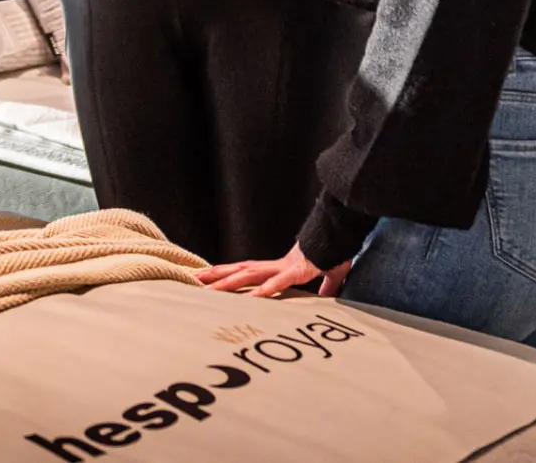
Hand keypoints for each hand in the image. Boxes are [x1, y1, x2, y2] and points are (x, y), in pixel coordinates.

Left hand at [198, 242, 351, 298]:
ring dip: (226, 283)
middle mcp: (275, 266)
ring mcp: (283, 269)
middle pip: (239, 270)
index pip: (248, 270)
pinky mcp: (296, 272)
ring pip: (248, 276)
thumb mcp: (329, 275)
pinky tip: (248, 299)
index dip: (228, 274)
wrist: (342, 236)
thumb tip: (327, 297)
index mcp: (280, 267)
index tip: (209, 277)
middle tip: (192, 279)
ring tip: (206, 289)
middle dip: (216, 276)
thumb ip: (324, 288)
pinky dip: (261, 292)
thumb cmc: (335, 252)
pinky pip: (274, 284)